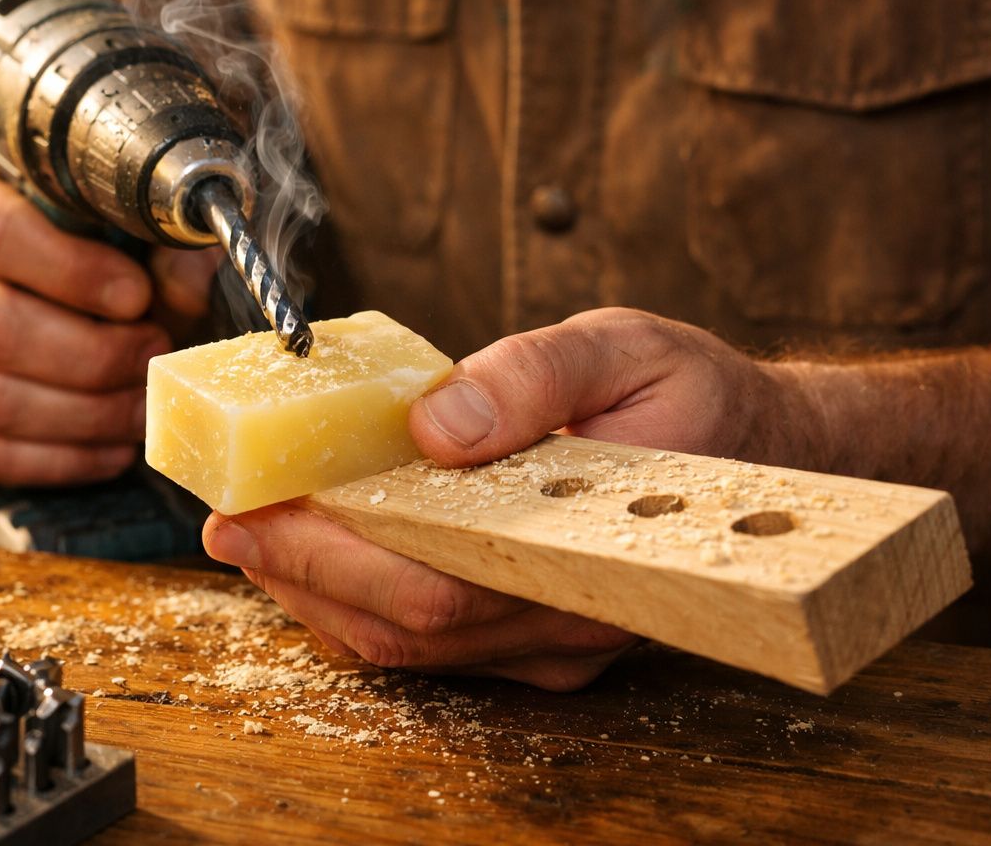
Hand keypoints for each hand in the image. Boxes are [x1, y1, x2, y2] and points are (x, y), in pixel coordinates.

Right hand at [0, 161, 217, 484]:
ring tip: (142, 409)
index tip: (137, 298)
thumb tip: (188, 273)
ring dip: (84, 416)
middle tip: (153, 358)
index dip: (74, 273)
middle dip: (92, 356)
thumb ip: (158, 248)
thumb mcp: (116, 237)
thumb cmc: (77, 264)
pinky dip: (59, 461)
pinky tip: (108, 448)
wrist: (19, 307)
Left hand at [204, 307, 812, 689]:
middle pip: (402, 628)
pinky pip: (426, 635)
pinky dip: (355, 593)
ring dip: (316, 590)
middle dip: (299, 576)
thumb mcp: (622, 346)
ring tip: (252, 529)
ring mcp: (550, 638)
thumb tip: (433, 424)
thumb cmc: (695, 396)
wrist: (766, 450)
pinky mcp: (534, 633)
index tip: (251, 513)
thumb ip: (533, 375)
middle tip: (225, 521)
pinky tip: (315, 548)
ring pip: (405, 644)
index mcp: (589, 557)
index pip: (434, 586)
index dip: (331, 557)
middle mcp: (565, 620)